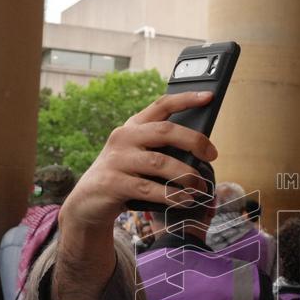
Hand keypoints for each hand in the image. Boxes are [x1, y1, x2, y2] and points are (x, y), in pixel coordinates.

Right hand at [59, 91, 217, 232]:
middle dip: (194, 141)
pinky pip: (149, 188)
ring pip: (160, 163)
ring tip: (200, 187)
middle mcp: (124, 138)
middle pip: (165, 131)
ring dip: (186, 175)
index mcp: (133, 127)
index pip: (162, 105)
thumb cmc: (123, 176)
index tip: (209, 96)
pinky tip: (185, 200)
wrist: (87, 202)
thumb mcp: (138, 156)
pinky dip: (172, 195)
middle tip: (212, 155)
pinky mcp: (113, 183)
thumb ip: (161, 149)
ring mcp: (117, 159)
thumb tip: (201, 152)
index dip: (186, 99)